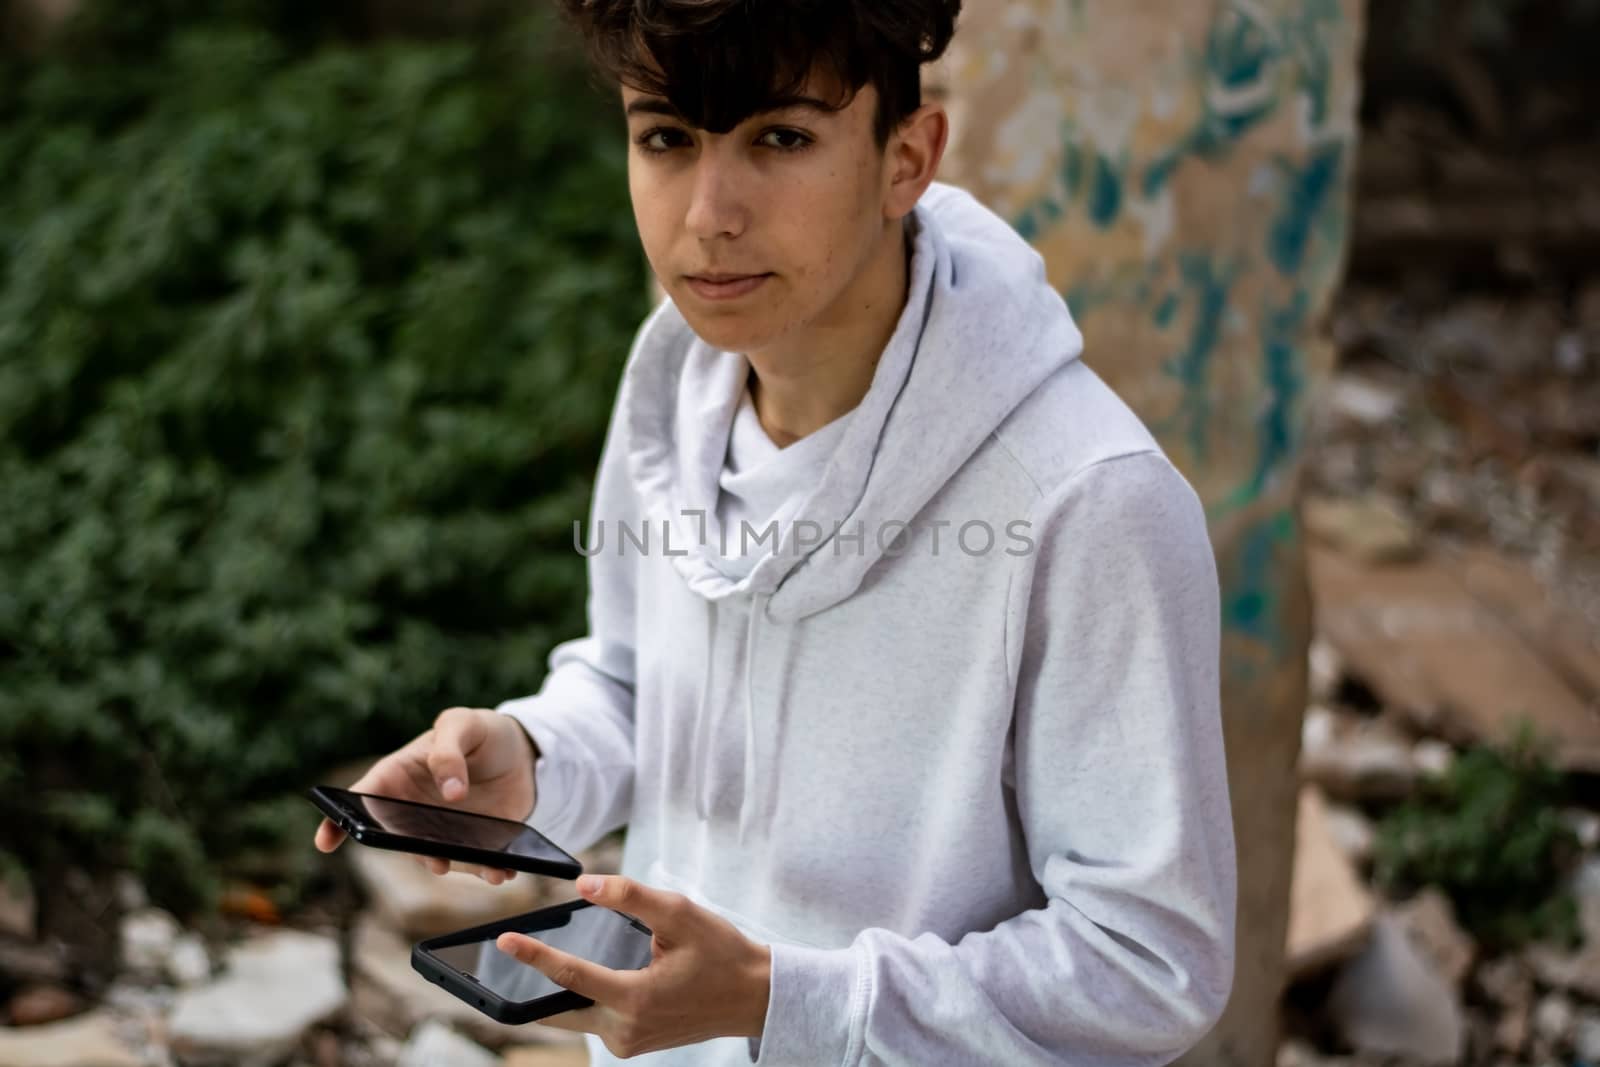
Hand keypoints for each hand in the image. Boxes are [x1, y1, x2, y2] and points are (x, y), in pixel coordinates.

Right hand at [313, 706, 537, 884]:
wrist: (523, 751)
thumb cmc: (481, 732)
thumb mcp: (462, 724)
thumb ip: (448, 751)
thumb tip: (451, 792)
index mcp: (398, 776)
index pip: (360, 799)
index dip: (337, 821)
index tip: (325, 842)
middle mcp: (413, 810)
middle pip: (398, 838)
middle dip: (413, 853)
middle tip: (437, 860)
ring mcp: (441, 830)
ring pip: (437, 857)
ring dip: (459, 867)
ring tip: (486, 868)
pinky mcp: (473, 843)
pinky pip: (474, 864)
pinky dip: (487, 870)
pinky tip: (503, 870)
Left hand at [495, 876, 771, 1058]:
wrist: (753, 996)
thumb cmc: (721, 951)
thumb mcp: (680, 913)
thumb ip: (630, 896)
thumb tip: (585, 884)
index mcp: (636, 998)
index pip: (570, 977)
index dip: (533, 955)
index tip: (503, 940)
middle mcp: (626, 1029)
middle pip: (557, 1012)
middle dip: (525, 990)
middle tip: (503, 957)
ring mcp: (629, 1043)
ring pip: (575, 1018)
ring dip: (561, 993)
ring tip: (542, 960)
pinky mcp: (633, 1046)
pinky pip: (595, 1022)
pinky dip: (584, 1000)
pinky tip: (586, 980)